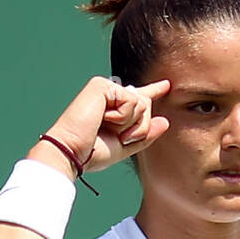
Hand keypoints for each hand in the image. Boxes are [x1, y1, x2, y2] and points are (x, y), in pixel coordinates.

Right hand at [45, 76, 170, 175]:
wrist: (72, 153)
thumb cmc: (92, 153)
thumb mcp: (124, 148)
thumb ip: (145, 135)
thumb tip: (165, 121)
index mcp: (114, 108)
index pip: (139, 98)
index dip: (154, 91)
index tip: (167, 85)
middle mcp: (110, 94)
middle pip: (146, 106)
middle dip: (140, 128)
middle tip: (119, 138)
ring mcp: (106, 87)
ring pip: (142, 104)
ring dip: (131, 125)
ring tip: (109, 129)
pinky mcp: (102, 85)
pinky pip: (132, 100)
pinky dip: (123, 117)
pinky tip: (104, 119)